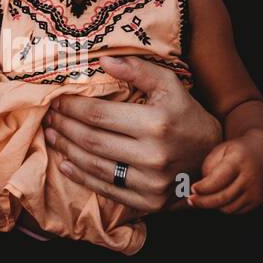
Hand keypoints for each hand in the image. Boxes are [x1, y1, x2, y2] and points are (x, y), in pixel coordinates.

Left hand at [41, 55, 221, 212]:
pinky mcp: (148, 202)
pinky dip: (81, 177)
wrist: (213, 158)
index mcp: (156, 123)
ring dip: (66, 150)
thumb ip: (137, 69)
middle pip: (92, 140)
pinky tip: (66, 164)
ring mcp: (150, 183)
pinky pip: (107, 190)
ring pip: (95, 166)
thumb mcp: (169, 85)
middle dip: (64, 127)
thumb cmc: (186, 115)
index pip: (99, 115)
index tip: (57, 100)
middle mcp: (152, 155)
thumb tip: (102, 60)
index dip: (73, 107)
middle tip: (49, 117)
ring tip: (52, 136)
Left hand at [188, 130, 262, 213]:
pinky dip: (224, 208)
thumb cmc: (237, 152)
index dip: (203, 188)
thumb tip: (198, 190)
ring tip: (203, 199)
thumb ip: (209, 168)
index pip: (217, 180)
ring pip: (227, 208)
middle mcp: (249, 178)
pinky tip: (218, 200)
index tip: (192, 189)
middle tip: (191, 200)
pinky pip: (235, 211)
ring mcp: (255, 191)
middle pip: (222, 198)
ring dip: (212, 206)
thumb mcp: (221, 151)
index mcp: (238, 161)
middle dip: (202, 202)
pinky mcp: (257, 201)